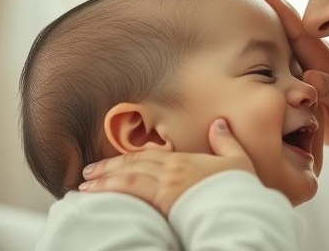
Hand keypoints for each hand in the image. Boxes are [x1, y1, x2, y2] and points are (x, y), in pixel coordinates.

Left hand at [78, 119, 254, 215]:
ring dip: (104, 177)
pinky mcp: (164, 196)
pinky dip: (109, 187)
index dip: (129, 157)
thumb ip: (227, 142)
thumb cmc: (241, 189)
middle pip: (135, 163)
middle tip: (89, 171)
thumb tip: (219, 123)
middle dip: (109, 166)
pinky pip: (130, 188)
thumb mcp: (239, 161)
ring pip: (128, 173)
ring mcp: (168, 181)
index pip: (151, 156)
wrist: (244, 205)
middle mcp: (174, 168)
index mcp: (188, 160)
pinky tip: (95, 191)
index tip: (113, 162)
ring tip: (85, 183)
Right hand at [240, 0, 328, 146]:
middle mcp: (309, 60)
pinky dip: (258, 54)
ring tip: (239, 5)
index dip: (281, 10)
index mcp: (322, 60)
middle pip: (283, 28)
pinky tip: (243, 48)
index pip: (298, 29)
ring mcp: (300, 72)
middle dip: (265, 5)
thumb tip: (311, 77)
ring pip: (276, 44)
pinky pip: (273, 68)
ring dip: (259, 25)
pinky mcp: (294, 88)